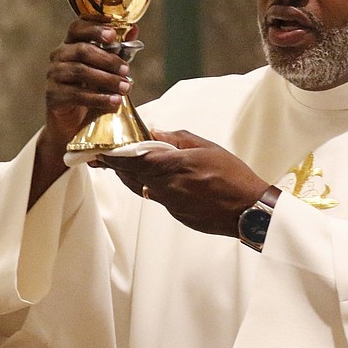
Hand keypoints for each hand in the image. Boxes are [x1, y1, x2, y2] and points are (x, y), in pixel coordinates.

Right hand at [30, 19, 134, 208]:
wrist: (72, 124)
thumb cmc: (89, 91)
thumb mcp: (105, 70)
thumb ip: (117, 50)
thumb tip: (134, 29)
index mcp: (70, 45)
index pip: (77, 27)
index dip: (94, 27)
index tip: (112, 33)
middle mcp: (59, 57)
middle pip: (82, 50)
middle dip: (108, 59)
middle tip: (126, 70)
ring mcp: (54, 76)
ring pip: (80, 71)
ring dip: (106, 79)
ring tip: (125, 87)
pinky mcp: (53, 96)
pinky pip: (76, 95)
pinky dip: (98, 98)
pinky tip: (115, 102)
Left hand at [95, 129, 270, 236]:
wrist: (248, 210)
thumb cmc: (232, 176)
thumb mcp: (206, 148)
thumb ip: (177, 139)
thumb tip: (155, 134)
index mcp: (173, 166)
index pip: (133, 160)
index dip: (113, 156)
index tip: (99, 151)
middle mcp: (166, 186)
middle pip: (131, 175)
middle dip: (115, 165)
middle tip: (101, 157)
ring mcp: (170, 203)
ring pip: (141, 187)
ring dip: (129, 176)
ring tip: (118, 166)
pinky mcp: (176, 213)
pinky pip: (155, 197)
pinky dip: (147, 186)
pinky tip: (147, 179)